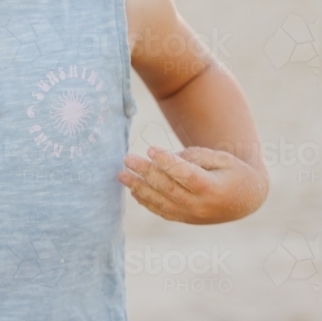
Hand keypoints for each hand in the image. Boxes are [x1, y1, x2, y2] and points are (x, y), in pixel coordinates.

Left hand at [117, 145, 268, 223]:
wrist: (247, 199)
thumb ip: (194, 157)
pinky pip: (163, 211)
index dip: (167, 162)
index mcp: (214, 188)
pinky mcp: (186, 220)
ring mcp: (193, 216)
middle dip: (145, 172)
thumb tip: (164, 159)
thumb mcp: (221, 157)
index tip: (150, 148)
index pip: (186, 175)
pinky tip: (133, 190)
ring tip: (121, 175)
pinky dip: (146, 201)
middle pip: (169, 188)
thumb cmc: (232, 171)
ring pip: (161, 202)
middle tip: (127, 158)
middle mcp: (202, 206)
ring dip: (138, 188)